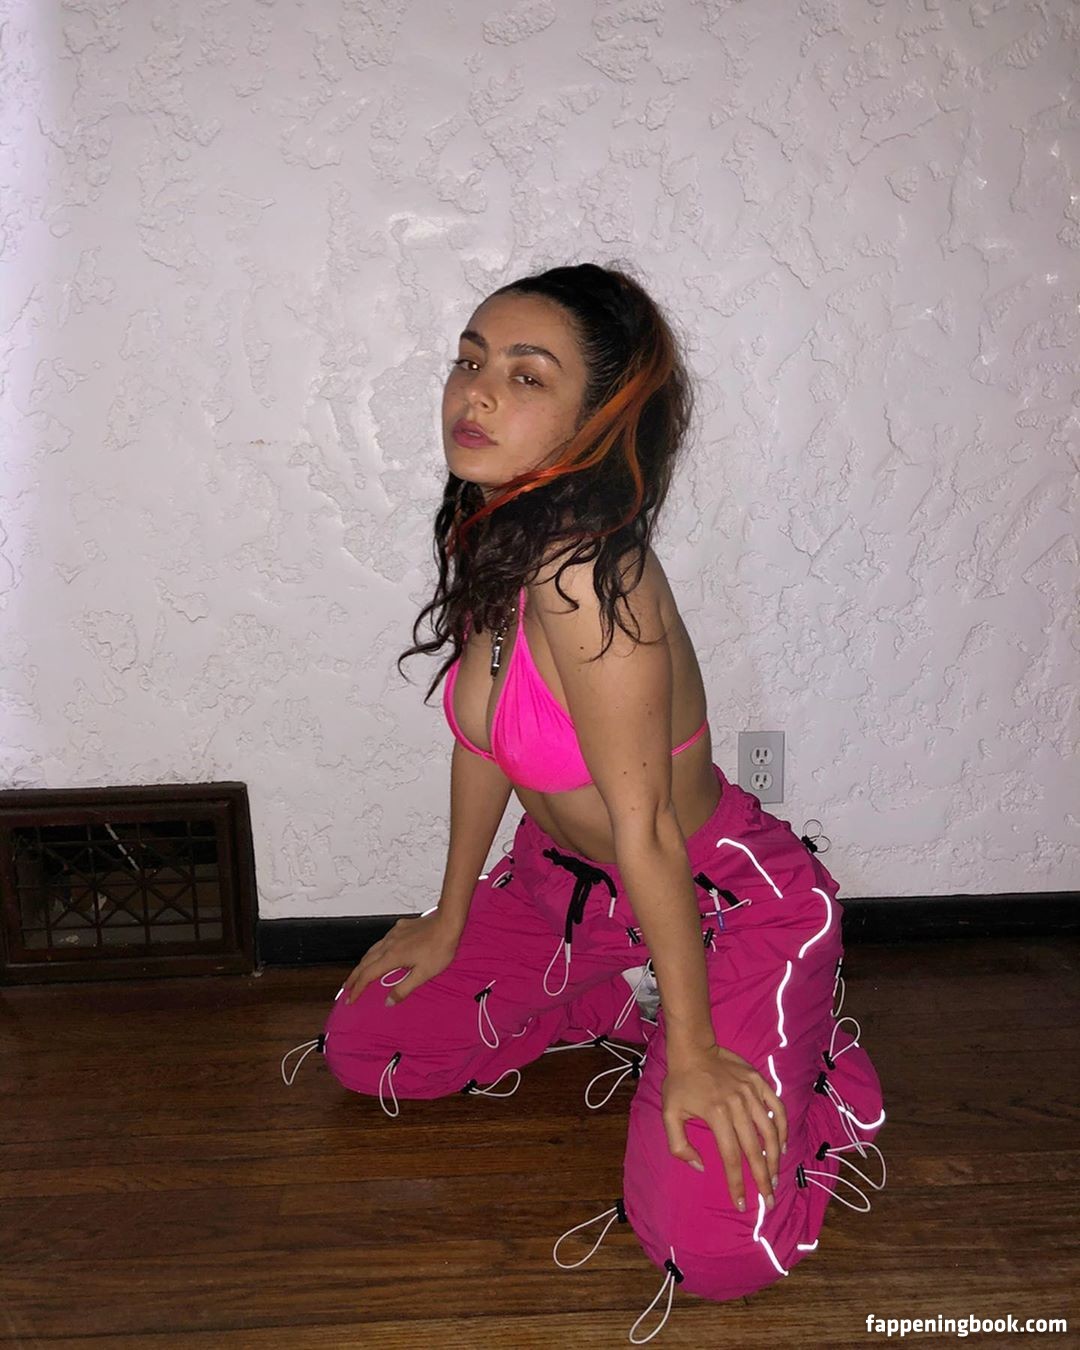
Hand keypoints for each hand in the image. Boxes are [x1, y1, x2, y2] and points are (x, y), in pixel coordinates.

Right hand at [342, 911, 460, 1005]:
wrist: (448, 923)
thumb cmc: (439, 948)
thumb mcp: (423, 974)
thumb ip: (404, 988)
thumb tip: (388, 1001)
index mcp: (392, 957)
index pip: (368, 976)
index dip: (357, 989)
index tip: (350, 1000)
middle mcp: (388, 945)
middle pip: (364, 963)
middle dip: (354, 977)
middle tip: (346, 988)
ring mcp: (393, 934)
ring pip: (371, 950)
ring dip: (362, 963)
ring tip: (358, 972)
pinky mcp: (400, 927)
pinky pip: (382, 941)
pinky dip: (375, 951)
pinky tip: (380, 952)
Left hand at [662, 1043, 787, 1212]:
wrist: (693, 1048)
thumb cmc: (680, 1083)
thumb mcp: (669, 1114)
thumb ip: (679, 1145)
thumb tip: (701, 1167)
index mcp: (716, 1115)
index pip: (731, 1157)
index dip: (738, 1183)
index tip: (742, 1204)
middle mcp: (737, 1105)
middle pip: (755, 1150)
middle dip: (764, 1178)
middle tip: (769, 1200)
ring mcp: (751, 1092)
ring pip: (770, 1131)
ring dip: (776, 1157)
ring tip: (776, 1177)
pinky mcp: (759, 1082)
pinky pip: (777, 1108)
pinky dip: (782, 1127)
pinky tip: (783, 1145)